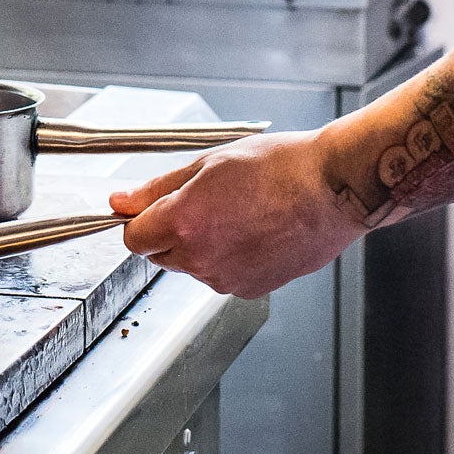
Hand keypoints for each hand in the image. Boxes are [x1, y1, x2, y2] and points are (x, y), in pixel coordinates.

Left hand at [109, 130, 358, 297]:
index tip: (150, 207)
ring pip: (192, 266)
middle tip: (203, 200)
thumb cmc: (279, 167)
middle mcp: (200, 260)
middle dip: (169, 232)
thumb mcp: (209, 164)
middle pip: (160, 255)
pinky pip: (221, 275)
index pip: (133, 238)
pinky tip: (253, 230)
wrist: (332, 190)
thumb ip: (159, 189)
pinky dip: (227, 257)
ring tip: (237, 211)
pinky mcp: (250, 290)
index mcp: (183, 224)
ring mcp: (226, 279)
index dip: (139, 220)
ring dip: (199, 244)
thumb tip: (121, 201)